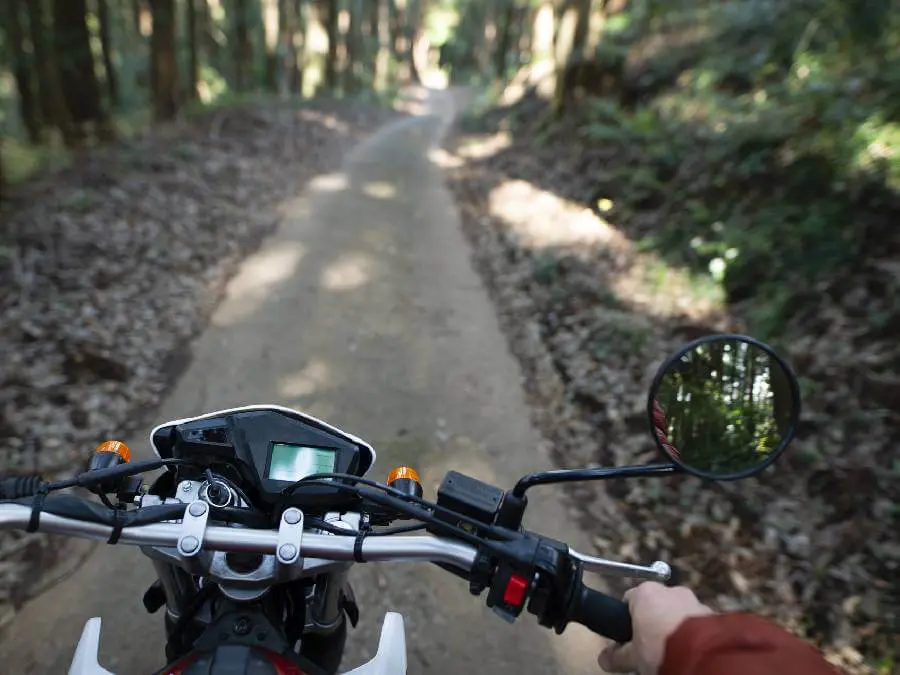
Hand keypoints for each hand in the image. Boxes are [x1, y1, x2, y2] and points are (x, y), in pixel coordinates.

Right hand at [598, 582, 713, 673]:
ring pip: (677, 613)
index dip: (626, 620)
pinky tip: (689, 650)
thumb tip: (604, 659)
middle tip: (650, 647)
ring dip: (674, 628)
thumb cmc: (660, 649)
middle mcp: (670, 590)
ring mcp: (693, 600)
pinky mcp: (713, 614)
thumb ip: (616, 655)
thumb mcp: (633, 657)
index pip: (628, 600)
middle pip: (655, 605)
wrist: (703, 657)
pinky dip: (692, 633)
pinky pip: (696, 622)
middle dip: (653, 623)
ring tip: (673, 651)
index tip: (628, 638)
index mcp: (645, 593)